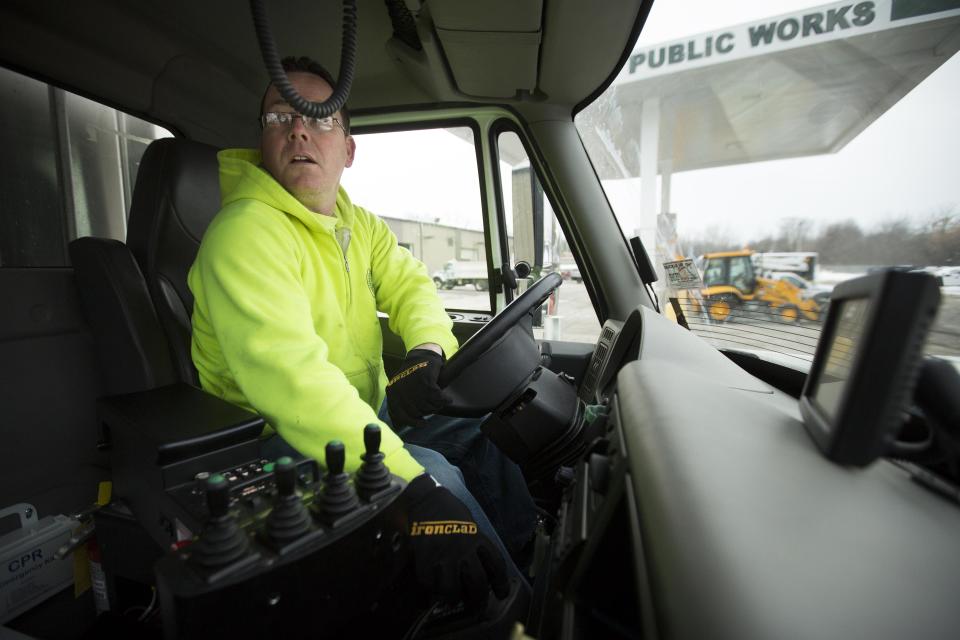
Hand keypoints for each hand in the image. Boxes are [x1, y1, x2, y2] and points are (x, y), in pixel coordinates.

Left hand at [386, 348, 447, 427]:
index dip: (413, 422)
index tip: (423, 424)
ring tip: (439, 400)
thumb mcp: (400, 388)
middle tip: (433, 405)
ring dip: (437, 405)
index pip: (400, 415)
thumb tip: (398, 426)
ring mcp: (414, 386)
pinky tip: (448, 399)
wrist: (421, 354)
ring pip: (428, 407)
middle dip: (427, 411)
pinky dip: (445, 400)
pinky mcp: (427, 382)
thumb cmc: (412, 375)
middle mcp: (401, 390)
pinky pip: (438, 398)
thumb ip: (399, 405)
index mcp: (392, 392)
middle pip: (417, 412)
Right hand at [402, 474, 509, 609]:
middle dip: (478, 600)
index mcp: (477, 538)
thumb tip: (482, 570)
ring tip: (452, 598)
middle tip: (475, 607)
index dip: (501, 583)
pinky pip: (428, 582)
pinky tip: (432, 590)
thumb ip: (476, 546)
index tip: (501, 594)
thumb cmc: (450, 510)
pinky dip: (430, 590)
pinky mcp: (424, 556)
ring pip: (452, 589)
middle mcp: (463, 548)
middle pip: (477, 582)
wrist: (426, 498)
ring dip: (453, 598)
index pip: (496, 564)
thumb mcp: (470, 525)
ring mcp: (443, 554)